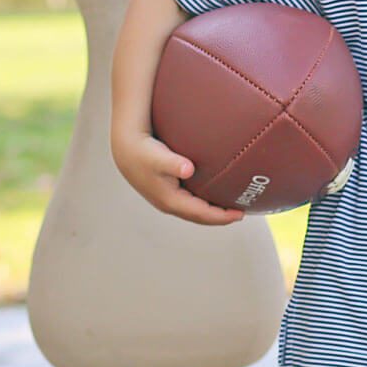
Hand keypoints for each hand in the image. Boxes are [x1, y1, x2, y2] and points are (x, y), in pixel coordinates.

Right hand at [110, 129, 243, 225]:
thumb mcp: (158, 156)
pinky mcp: (166, 191)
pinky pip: (190, 202)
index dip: (221, 216)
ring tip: (231, 207)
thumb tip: (188, 169)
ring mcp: (167, 199)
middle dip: (221, 217)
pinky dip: (204, 202)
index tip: (240, 214)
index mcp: (170, 201)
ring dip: (213, 211)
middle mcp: (169, 204)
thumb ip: (173, 163)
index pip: (201, 214)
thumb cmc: (143, 150)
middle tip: (242, 212)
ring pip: (195, 211)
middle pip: (200, 217)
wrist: (124, 148)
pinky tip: (214, 193)